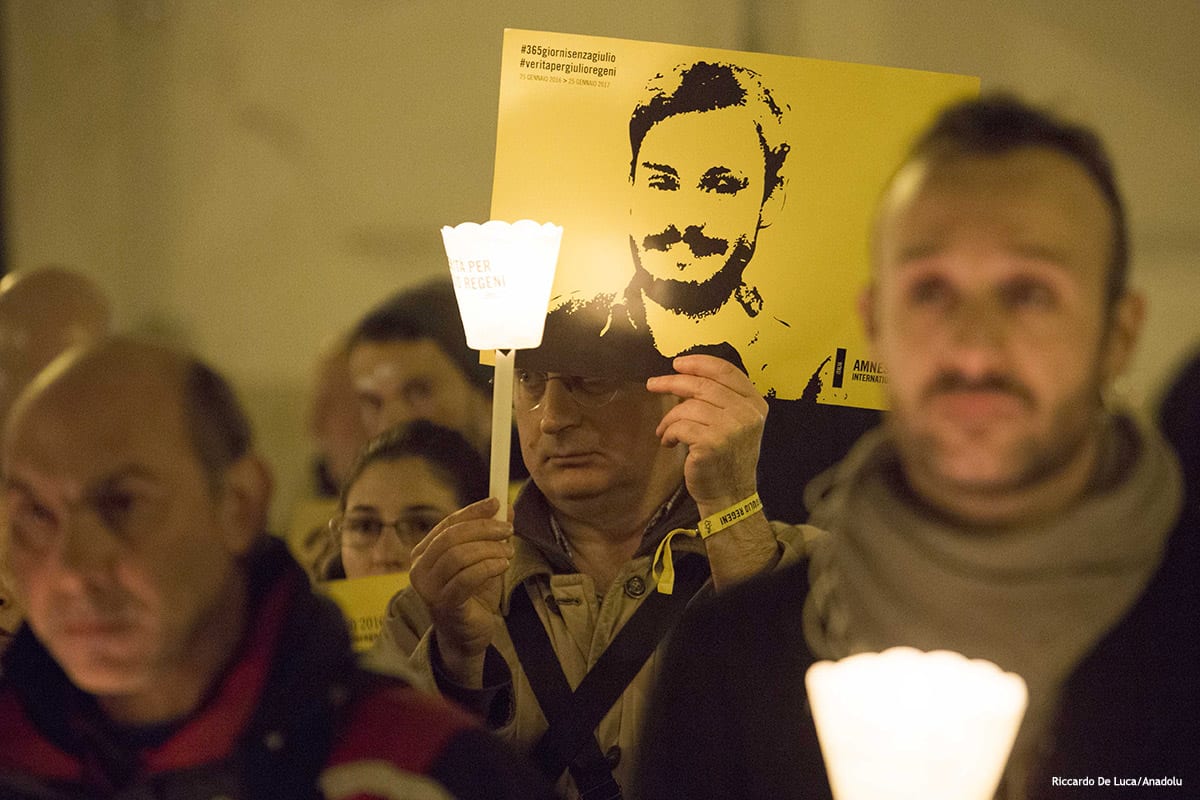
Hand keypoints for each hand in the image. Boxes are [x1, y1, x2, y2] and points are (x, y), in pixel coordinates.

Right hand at [409, 496, 513, 685]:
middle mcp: (419, 568)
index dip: (473, 511)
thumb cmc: (473, 595)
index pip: (448, 524)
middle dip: (483, 529)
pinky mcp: (443, 605)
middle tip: (508, 529)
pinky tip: (503, 565)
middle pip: (451, 537)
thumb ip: (491, 535)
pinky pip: (466, 579)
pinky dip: (488, 567)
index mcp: (424, 552)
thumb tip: (506, 508)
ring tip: (508, 552)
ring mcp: (428, 589)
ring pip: (458, 556)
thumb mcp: (484, 559)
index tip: (497, 503)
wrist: (467, 636)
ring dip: (489, 549)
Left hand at [646, 354, 766, 512]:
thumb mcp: (736, 424)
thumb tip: (685, 378)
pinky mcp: (711, 444)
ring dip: (669, 418)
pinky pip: (680, 427)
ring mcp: (730, 429)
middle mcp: (746, 414)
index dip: (699, 363)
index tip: (677, 363)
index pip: (726, 371)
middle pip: (702, 385)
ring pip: (687, 407)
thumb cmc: (728, 458)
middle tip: (652, 384)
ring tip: (665, 430)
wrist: (730, 495)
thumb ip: (722, 400)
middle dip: (672, 382)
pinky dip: (669, 433)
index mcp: (755, 404)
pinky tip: (669, 442)